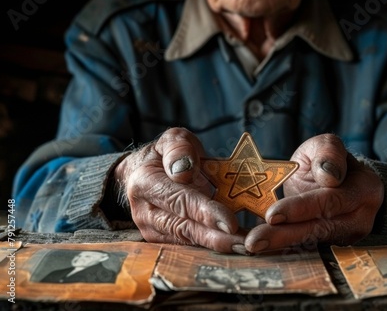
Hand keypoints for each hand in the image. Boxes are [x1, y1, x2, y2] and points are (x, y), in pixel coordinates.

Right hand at [113, 127, 245, 253]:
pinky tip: (236, 246)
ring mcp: (152, 230)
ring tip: (245, 247)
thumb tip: (184, 171)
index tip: (230, 222)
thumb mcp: (171, 139)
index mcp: (145, 182)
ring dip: (218, 245)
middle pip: (184, 228)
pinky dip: (213, 246)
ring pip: (188, 241)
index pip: (179, 200)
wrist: (140, 173)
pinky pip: (190, 245)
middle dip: (216, 238)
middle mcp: (144, 211)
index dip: (205, 213)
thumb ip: (178, 149)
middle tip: (245, 244)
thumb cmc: (162, 155)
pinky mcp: (162, 241)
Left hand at [245, 134, 383, 252]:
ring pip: (311, 242)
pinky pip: (306, 249)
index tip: (273, 215)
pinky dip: (283, 249)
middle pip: (320, 228)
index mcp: (363, 189)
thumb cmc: (327, 161)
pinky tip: (261, 250)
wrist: (338, 181)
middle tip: (254, 241)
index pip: (331, 200)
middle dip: (284, 235)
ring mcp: (347, 237)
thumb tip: (329, 176)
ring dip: (280, 245)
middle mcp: (360, 218)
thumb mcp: (326, 145)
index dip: (302, 208)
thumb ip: (328, 152)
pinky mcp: (333, 246)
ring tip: (253, 246)